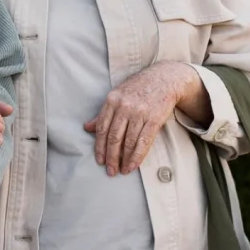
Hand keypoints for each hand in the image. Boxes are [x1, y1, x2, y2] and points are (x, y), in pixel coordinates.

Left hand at [83, 61, 207, 175]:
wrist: (163, 78)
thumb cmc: (137, 88)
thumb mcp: (117, 95)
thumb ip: (103, 113)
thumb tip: (87, 127)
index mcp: (112, 100)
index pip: (102, 128)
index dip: (100, 146)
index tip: (99, 160)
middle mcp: (124, 106)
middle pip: (114, 137)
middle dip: (111, 157)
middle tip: (110, 171)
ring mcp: (139, 113)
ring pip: (128, 141)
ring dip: (124, 159)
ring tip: (122, 170)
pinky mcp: (154, 119)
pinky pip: (144, 141)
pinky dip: (138, 156)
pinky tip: (133, 165)